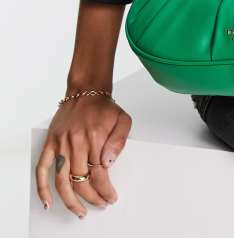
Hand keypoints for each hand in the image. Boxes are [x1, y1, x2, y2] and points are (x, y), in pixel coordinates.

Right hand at [35, 92, 131, 218]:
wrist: (85, 90)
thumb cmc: (104, 107)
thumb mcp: (123, 120)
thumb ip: (119, 142)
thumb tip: (108, 163)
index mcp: (96, 137)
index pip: (99, 173)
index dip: (105, 189)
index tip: (111, 197)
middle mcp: (76, 141)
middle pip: (81, 180)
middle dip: (92, 197)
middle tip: (100, 204)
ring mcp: (61, 143)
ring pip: (62, 180)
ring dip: (71, 200)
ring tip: (80, 211)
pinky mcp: (51, 142)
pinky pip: (42, 168)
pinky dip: (42, 188)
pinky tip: (48, 202)